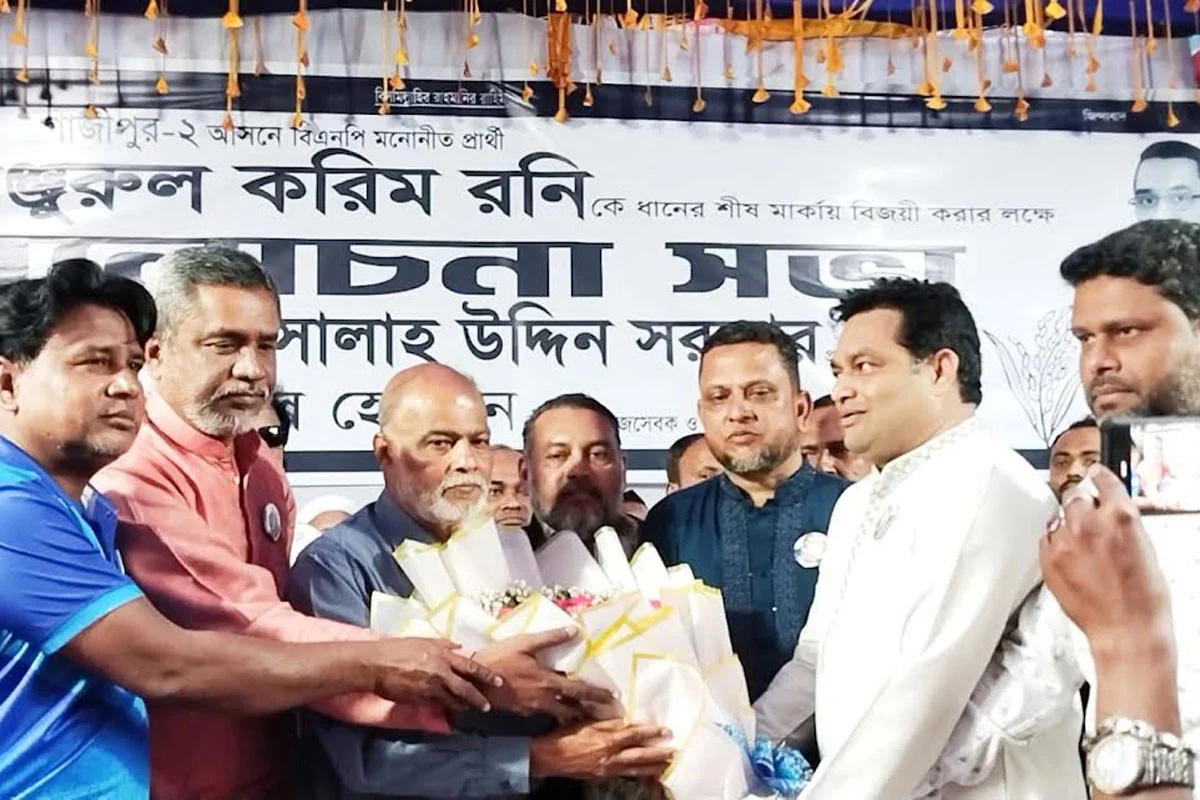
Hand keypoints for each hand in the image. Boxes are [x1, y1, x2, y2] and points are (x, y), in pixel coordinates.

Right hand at [368, 637, 501, 712]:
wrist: (375, 665)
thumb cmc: (396, 649)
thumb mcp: (422, 640)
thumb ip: (442, 644)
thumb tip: (458, 646)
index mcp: (442, 655)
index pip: (470, 666)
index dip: (486, 675)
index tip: (499, 681)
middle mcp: (440, 672)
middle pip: (466, 688)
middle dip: (478, 698)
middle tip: (487, 706)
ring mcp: (431, 688)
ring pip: (453, 701)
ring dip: (461, 706)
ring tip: (467, 709)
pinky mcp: (421, 700)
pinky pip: (437, 707)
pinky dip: (444, 710)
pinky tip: (448, 712)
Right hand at [475, 629, 614, 722]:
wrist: (475, 681)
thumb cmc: (499, 658)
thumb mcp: (525, 642)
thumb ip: (550, 638)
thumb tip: (574, 630)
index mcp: (548, 682)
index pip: (580, 691)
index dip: (597, 694)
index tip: (612, 697)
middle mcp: (544, 699)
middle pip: (573, 709)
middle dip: (590, 710)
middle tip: (605, 711)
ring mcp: (533, 708)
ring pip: (560, 714)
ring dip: (574, 714)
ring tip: (585, 712)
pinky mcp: (523, 712)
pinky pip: (545, 714)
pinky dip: (556, 713)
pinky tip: (557, 708)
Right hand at [529, 719, 674, 780]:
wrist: (551, 758)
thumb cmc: (567, 736)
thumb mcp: (587, 723)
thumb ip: (608, 722)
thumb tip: (626, 719)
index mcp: (606, 740)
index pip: (634, 735)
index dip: (651, 732)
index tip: (665, 730)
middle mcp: (610, 757)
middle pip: (640, 755)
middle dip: (658, 754)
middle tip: (674, 751)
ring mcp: (608, 769)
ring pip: (635, 769)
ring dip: (652, 767)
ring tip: (667, 765)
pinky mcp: (603, 776)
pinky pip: (625, 775)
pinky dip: (638, 773)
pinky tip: (646, 773)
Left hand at [1042, 466, 1173, 658]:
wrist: (1126, 629)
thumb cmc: (1143, 598)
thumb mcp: (1144, 548)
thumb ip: (1122, 524)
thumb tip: (1111, 514)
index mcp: (1120, 516)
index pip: (1103, 480)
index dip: (1098, 476)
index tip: (1094, 472)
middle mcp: (1090, 523)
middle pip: (1076, 497)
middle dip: (1083, 506)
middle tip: (1091, 524)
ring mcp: (1066, 540)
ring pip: (1060, 517)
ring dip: (1069, 526)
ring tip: (1084, 549)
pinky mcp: (1049, 558)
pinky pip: (1047, 538)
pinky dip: (1056, 543)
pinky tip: (1071, 558)